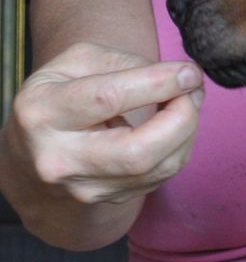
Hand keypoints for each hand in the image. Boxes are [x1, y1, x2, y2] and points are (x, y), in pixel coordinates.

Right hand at [5, 43, 203, 206]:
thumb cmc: (59, 97)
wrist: (36, 155)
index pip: (107, 98)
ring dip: (187, 131)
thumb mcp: (73, 64)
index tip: (189, 72)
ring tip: (187, 102)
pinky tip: (176, 125)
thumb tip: (180, 77)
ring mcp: (87, 187)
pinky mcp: (113, 199)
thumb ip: (123, 63)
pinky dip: (179, 146)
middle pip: (139, 151)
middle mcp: (61, 159)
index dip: (157, 83)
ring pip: (159, 167)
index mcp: (42, 113)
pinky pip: (163, 175)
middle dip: (181, 118)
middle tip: (193, 91)